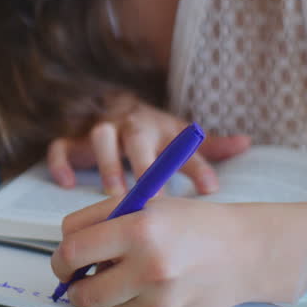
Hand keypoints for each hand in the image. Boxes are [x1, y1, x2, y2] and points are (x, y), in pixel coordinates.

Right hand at [45, 93, 249, 195]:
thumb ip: (210, 146)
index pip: (180, 146)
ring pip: (101, 138)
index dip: (196, 167)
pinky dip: (62, 163)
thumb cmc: (154, 133)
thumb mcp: (181, 136)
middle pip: (138, 139)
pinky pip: (61, 146)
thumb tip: (246, 142)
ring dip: (109, 165)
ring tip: (116, 194)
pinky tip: (67, 184)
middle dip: (146, 167)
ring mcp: (99, 130)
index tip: (210, 189)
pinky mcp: (72, 139)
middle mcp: (130, 126)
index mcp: (159, 128)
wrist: (115, 106)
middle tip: (157, 199)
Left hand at [50, 196, 255, 306]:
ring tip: (121, 275)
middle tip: (77, 277)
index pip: (73, 252)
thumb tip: (64, 251)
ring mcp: (159, 300)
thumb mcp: (143, 204)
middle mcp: (150, 268)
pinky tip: (150, 287)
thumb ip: (98, 221)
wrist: (242, 252)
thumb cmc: (189, 223)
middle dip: (73, 286)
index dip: (60, 257)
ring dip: (101, 296)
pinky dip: (129, 304)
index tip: (63, 259)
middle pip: (83, 294)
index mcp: (140, 229)